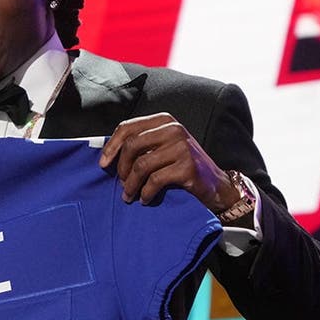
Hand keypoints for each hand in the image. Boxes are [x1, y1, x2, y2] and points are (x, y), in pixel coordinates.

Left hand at [99, 113, 235, 209]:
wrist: (216, 185)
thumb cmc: (182, 167)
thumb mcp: (162, 148)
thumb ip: (141, 146)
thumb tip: (108, 156)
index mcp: (164, 121)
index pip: (128, 127)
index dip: (111, 146)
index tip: (103, 164)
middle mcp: (174, 129)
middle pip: (132, 146)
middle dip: (121, 168)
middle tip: (121, 185)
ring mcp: (182, 147)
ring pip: (141, 165)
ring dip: (131, 185)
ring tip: (129, 196)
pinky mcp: (187, 167)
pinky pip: (155, 181)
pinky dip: (146, 193)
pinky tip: (145, 199)